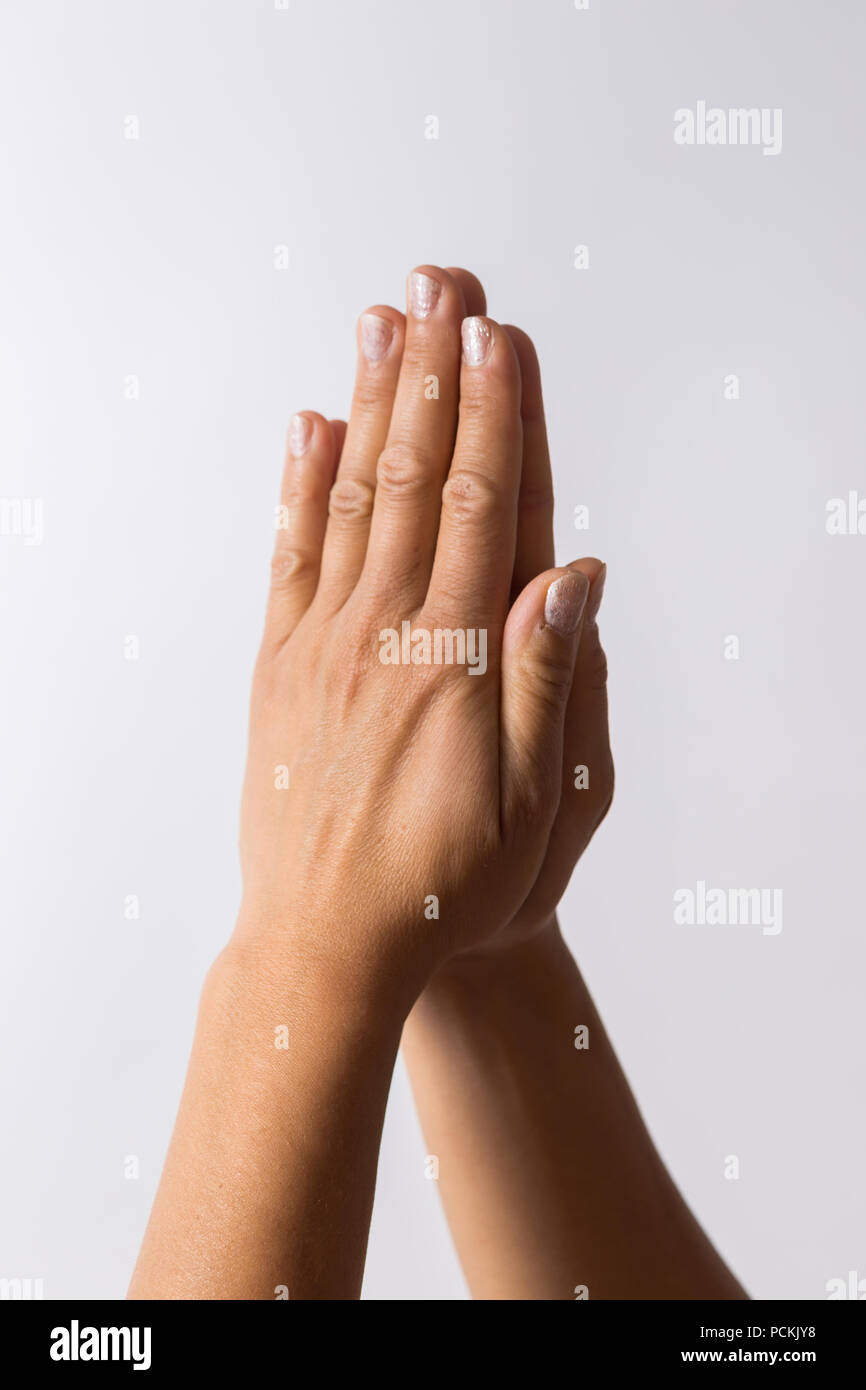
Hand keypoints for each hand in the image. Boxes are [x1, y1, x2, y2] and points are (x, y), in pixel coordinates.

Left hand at [235, 265, 598, 1000]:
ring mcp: (323, 646)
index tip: (498, 334)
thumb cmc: (448, 887)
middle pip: (413, 477)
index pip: (480, 506)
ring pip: (350, 498)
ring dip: (368, 403)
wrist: (325, 947)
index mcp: (453, 658)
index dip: (494, 414)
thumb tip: (571, 569)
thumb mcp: (535, 801)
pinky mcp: (280, 670)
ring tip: (379, 320)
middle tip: (437, 283)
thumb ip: (548, 675)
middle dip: (432, 373)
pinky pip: (288, 557)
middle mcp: (383, 633)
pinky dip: (298, 487)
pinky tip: (308, 427)